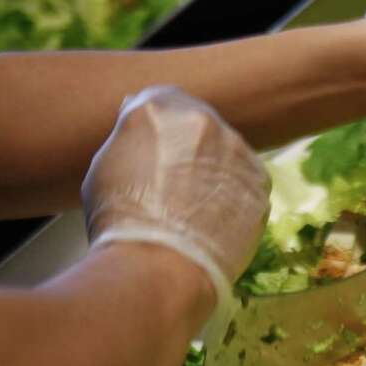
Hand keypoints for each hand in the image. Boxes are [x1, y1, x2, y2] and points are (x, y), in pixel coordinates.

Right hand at [81, 86, 270, 309]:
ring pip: (225, 151)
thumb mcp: (105, 167)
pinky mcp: (260, 183)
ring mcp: (237, 151)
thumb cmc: (120, 221)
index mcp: (158, 108)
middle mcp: (203, 120)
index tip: (153, 146)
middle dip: (187, 146)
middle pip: (197, 123)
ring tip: (192, 209)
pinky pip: (245, 181)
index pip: (160, 99)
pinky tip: (214, 220)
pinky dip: (233, 195)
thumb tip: (137, 117)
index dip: (156, 126)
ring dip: (213, 170)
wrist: (160, 266)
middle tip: (172, 183)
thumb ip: (129, 137)